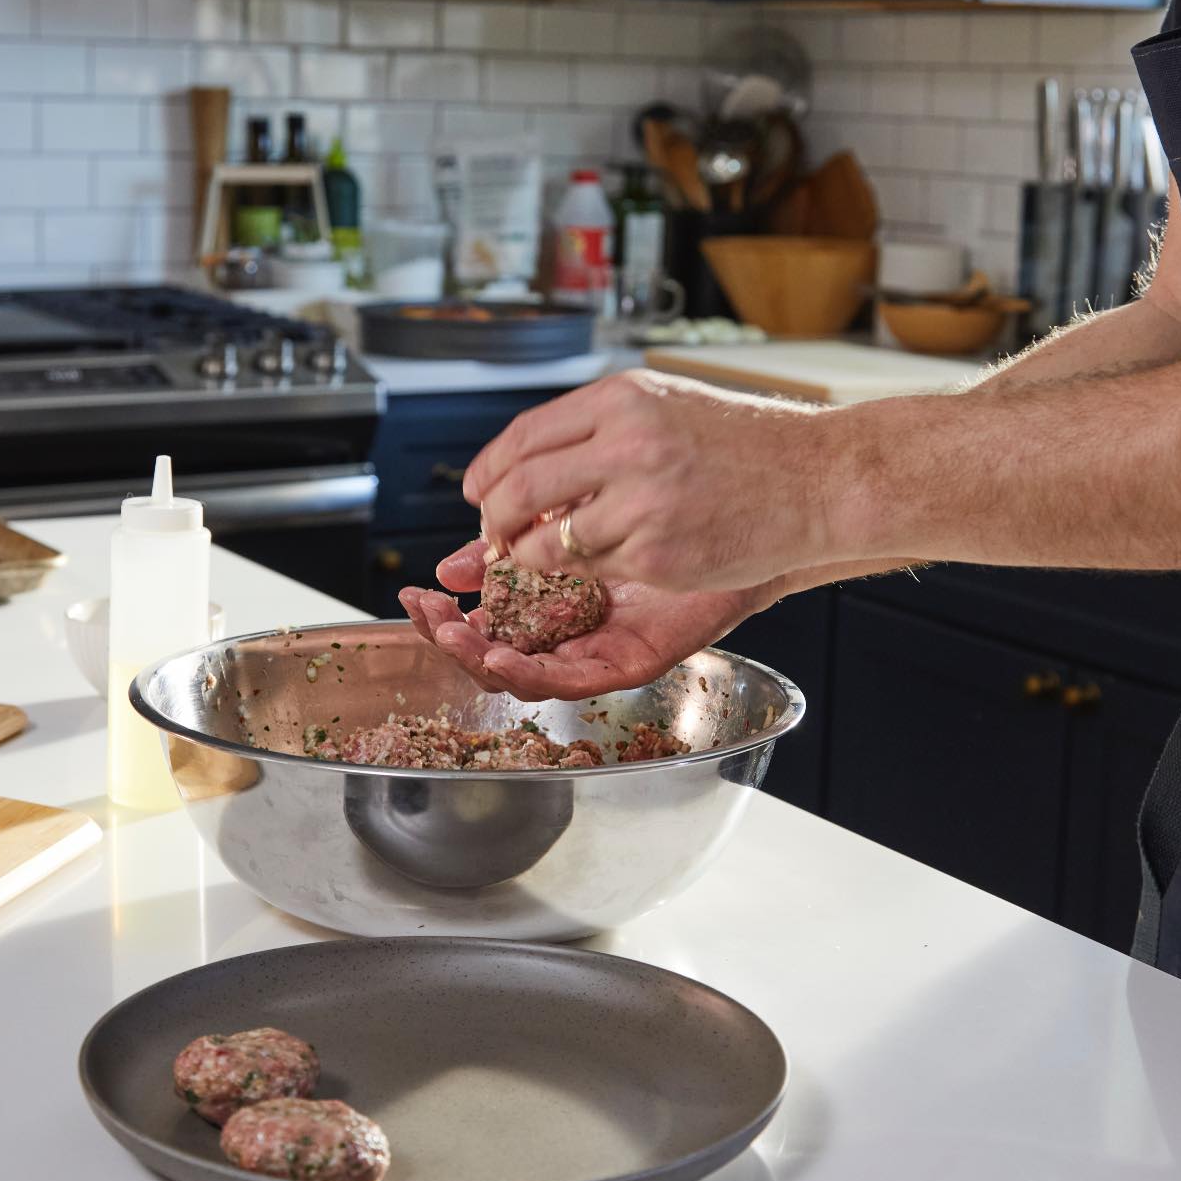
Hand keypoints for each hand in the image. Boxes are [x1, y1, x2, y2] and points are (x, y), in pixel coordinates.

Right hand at [397, 540, 771, 700]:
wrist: (760, 508)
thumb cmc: (680, 502)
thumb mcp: (581, 508)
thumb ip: (522, 529)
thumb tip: (454, 560)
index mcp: (553, 594)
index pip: (485, 615)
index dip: (446, 613)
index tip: (420, 593)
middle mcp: (572, 627)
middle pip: (495, 651)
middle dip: (450, 639)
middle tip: (427, 618)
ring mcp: (600, 647)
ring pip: (526, 673)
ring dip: (482, 660)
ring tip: (454, 638)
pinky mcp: (632, 661)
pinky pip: (573, 678)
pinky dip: (533, 672)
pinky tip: (504, 656)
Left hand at [463, 370, 839, 592]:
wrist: (820, 479)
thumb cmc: (749, 444)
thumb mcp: (667, 404)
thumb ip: (600, 428)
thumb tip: (528, 464)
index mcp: (622, 398)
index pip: (524, 436)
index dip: (489, 470)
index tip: (477, 492)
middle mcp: (627, 443)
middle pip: (520, 487)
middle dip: (494, 521)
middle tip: (493, 536)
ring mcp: (642, 501)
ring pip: (547, 540)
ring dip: (532, 554)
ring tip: (541, 555)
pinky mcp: (658, 552)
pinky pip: (593, 570)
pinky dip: (585, 572)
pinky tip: (602, 564)